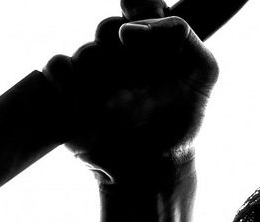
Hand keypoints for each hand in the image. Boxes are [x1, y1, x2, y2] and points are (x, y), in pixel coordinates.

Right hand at [44, 0, 218, 180]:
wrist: (151, 168)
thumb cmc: (180, 123)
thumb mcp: (202, 72)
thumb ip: (179, 34)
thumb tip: (127, 29)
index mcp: (152, 40)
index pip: (140, 3)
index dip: (138, 7)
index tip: (139, 33)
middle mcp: (120, 52)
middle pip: (107, 26)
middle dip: (122, 53)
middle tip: (137, 80)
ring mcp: (93, 71)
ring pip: (86, 52)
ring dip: (103, 79)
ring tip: (120, 109)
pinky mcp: (67, 91)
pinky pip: (57, 67)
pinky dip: (69, 85)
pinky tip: (89, 109)